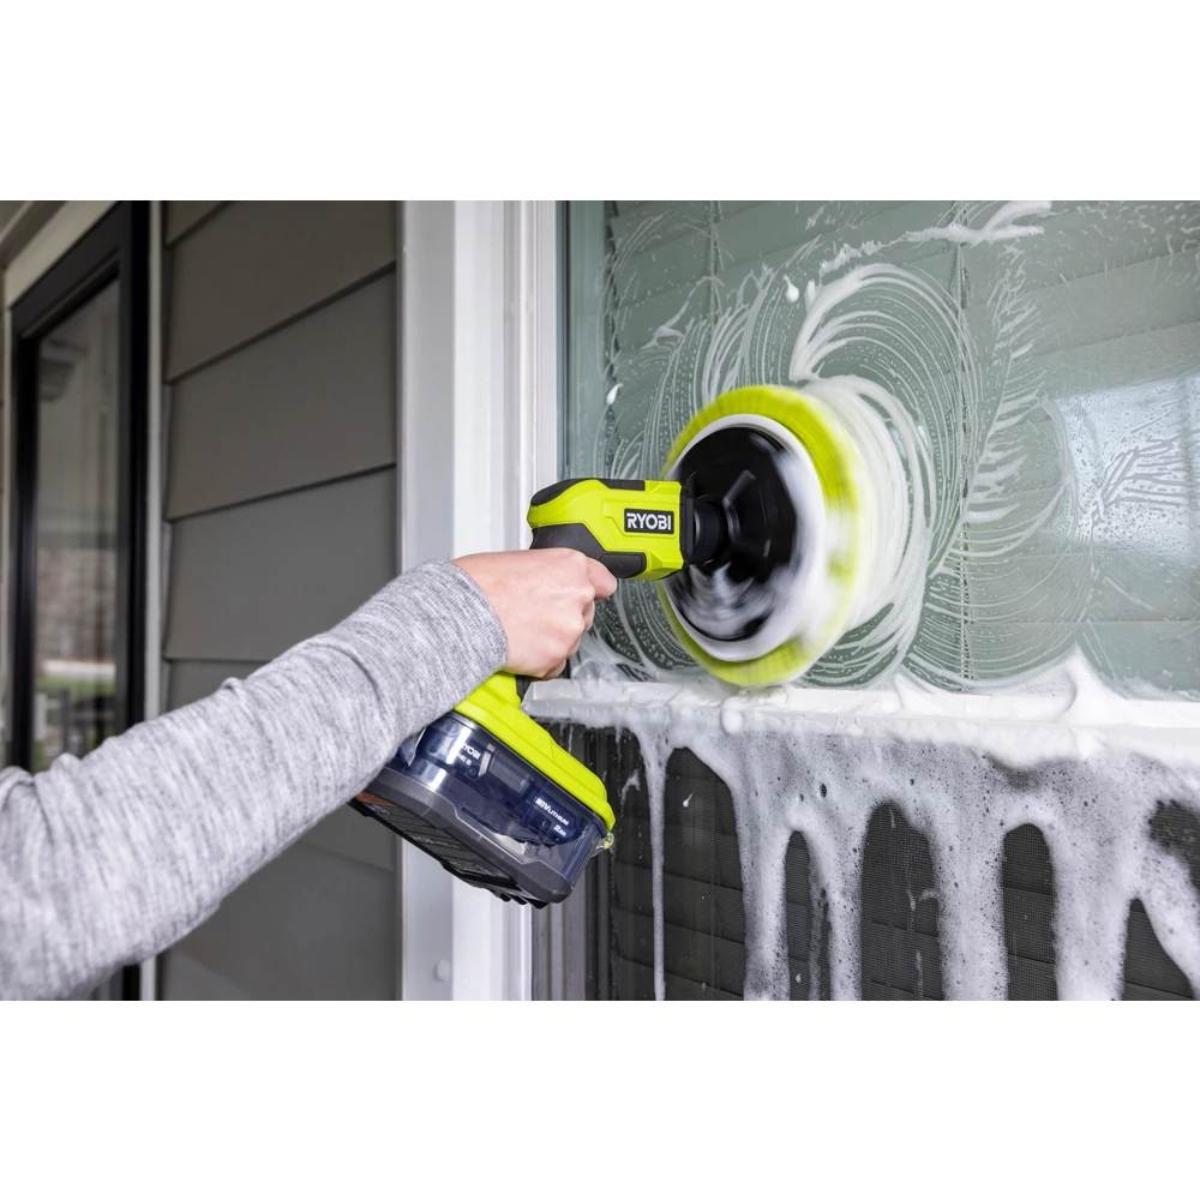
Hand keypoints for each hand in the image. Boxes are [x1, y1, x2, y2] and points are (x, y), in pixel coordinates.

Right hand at [454, 549, 617, 678]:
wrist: (461, 611)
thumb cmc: (479, 583)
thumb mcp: (521, 560)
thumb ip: (549, 572)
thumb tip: (551, 582)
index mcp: (571, 566)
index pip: (603, 582)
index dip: (590, 591)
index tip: (586, 596)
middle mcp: (578, 596)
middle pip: (584, 614)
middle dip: (563, 617)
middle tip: (533, 614)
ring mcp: (569, 630)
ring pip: (570, 641)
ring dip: (551, 640)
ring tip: (520, 630)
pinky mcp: (556, 658)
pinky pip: (554, 665)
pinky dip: (540, 661)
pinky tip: (519, 647)